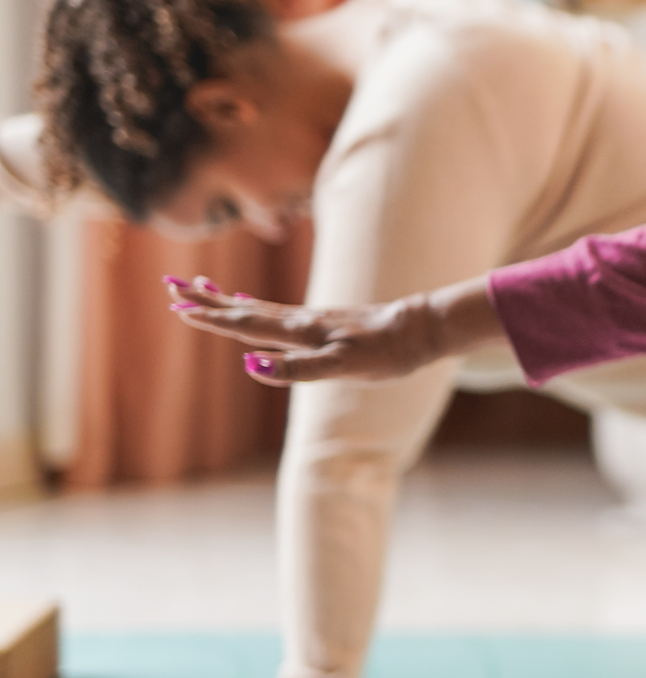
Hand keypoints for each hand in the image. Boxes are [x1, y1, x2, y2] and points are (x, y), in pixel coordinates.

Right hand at [163, 275, 493, 386]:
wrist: (420, 331)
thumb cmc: (385, 354)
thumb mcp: (342, 368)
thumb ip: (296, 369)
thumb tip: (250, 365)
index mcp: (299, 331)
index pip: (245, 323)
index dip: (212, 319)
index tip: (177, 308)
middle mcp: (300, 320)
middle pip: (243, 309)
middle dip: (206, 301)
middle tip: (169, 286)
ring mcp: (312, 319)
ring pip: (258, 307)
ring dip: (224, 300)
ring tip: (197, 287)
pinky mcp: (324, 323)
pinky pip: (277, 313)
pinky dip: (254, 306)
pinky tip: (249, 304)